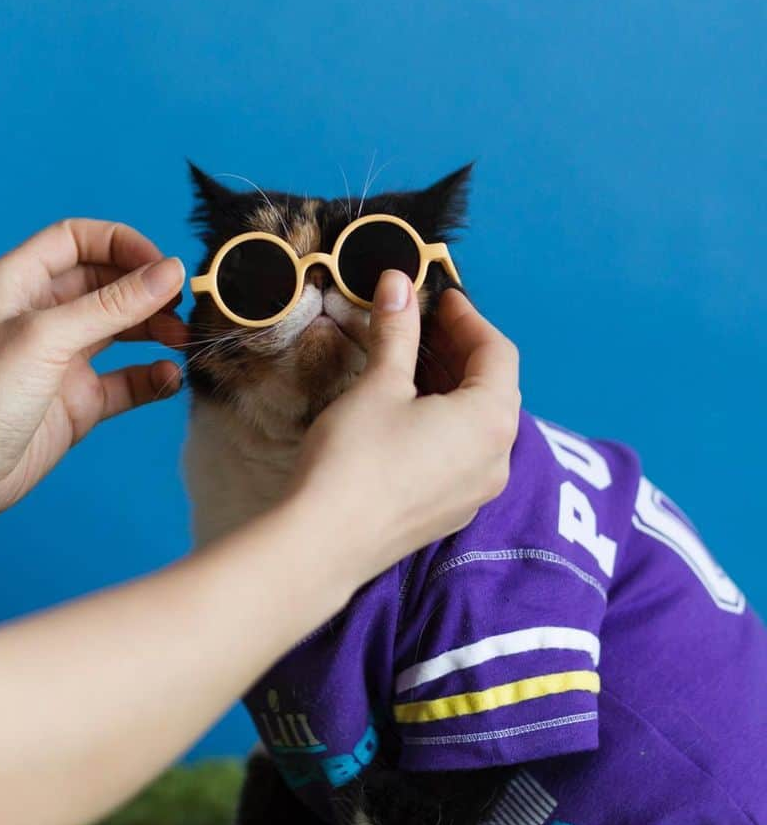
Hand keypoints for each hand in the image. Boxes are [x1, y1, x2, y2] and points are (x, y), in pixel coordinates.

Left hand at [0, 219, 187, 529]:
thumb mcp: (48, 337)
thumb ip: (114, 304)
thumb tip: (170, 272)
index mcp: (19, 282)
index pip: (77, 239)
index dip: (122, 244)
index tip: (161, 266)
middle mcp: (41, 314)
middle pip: (106, 283)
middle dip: (146, 291)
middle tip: (180, 308)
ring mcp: (61, 358)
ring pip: (121, 329)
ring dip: (155, 330)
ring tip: (182, 341)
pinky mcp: (76, 399)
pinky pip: (125, 378)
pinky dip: (151, 376)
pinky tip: (168, 379)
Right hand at [287, 271, 520, 593]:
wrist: (325, 542)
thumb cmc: (356, 456)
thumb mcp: (379, 384)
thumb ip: (397, 331)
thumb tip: (397, 283)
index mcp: (492, 420)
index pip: (498, 352)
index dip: (468, 318)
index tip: (439, 297)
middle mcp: (499, 459)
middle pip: (492, 388)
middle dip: (458, 350)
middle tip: (422, 322)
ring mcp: (476, 492)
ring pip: (477, 424)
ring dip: (450, 386)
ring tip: (410, 361)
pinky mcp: (450, 512)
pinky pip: (461, 454)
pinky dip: (443, 422)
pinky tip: (406, 411)